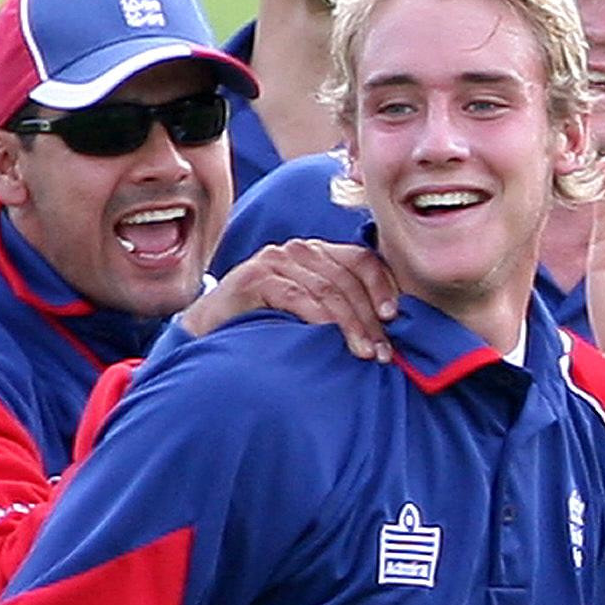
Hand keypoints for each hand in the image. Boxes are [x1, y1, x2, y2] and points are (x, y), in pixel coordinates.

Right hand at [180, 240, 398, 361]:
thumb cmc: (266, 327)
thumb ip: (341, 310)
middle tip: (382, 353)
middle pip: (347, 279)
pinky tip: (327, 337)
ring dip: (350, 324)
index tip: (394, 318)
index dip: (383, 286)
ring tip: (363, 353)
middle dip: (369, 319)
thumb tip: (385, 332)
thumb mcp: (310, 314)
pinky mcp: (255, 277)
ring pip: (327, 289)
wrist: (210, 332)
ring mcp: (275, 261)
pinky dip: (317, 317)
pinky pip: (296, 295)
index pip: (361, 260)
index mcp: (317, 254)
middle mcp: (298, 251)